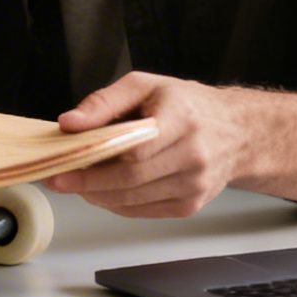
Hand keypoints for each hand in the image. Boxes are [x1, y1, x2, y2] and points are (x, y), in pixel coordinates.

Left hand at [41, 73, 296, 216]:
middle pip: (131, 179)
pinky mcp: (191, 205)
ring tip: (77, 183)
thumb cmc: (186, 104)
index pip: (135, 149)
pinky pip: (145, 211)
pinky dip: (118, 204)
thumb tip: (69, 123)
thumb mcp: (146, 86)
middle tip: (58, 179)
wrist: (238, 132)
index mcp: (181, 119)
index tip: (63, 164)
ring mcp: (194, 185)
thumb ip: (105, 102)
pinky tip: (104, 192)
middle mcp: (193, 155)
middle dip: (88, 183)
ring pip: (134, 199)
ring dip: (99, 195)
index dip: (95, 160)